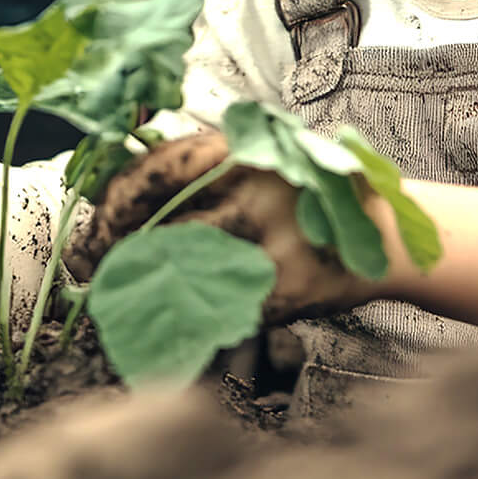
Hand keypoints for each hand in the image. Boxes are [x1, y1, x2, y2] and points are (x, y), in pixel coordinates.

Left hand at [64, 129, 371, 323]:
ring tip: (118, 300)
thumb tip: (121, 198)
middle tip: (91, 270)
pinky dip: (186, 322)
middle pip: (164, 225)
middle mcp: (257, 189)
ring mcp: (276, 239)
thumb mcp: (261, 161)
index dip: (116, 201)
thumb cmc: (307, 195)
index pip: (159, 169)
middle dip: (116, 253)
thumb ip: (204, 172)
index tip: (94, 226)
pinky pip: (221, 308)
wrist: (386, 233)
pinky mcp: (291, 286)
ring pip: (183, 270)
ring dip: (142, 290)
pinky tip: (165, 328)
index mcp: (245, 150)